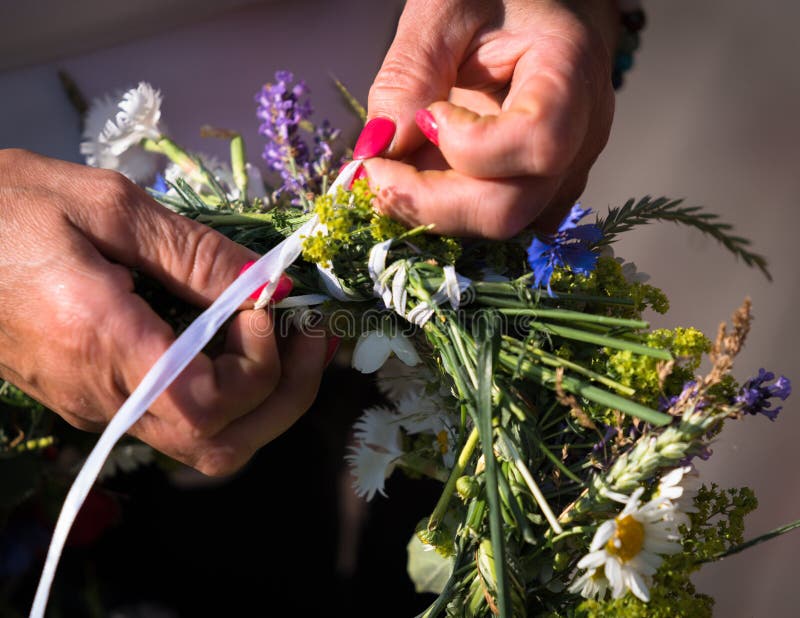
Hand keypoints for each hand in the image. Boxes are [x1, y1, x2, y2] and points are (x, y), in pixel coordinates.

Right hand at [0, 149, 326, 475]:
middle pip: (220, 446)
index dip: (259, 367)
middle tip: (311, 336)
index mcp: (102, 344)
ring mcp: (98, 406)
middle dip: (285, 397)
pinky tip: (239, 339)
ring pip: (204, 443)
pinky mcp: (96, 397)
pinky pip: (178, 418)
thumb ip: (195, 254)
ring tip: (288, 335)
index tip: (269, 305)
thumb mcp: (109, 207)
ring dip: (263, 398)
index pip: (208, 406)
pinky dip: (228, 390)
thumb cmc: (8, 205)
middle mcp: (103, 395)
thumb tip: (271, 283)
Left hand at [360, 0, 617, 237]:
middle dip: (429, 201)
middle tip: (374, 170)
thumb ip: (409, 74)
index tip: (425, 117)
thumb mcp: (442, 10)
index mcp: (571, 75)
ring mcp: (565, 170)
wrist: (536, 6)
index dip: (468, 148)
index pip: (538, 143)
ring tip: (395, 167)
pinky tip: (422, 177)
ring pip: (500, 224)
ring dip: (433, 208)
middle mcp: (582, 136)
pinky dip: (449, 210)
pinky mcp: (541, 189)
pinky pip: (496, 219)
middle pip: (511, 207)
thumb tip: (379, 149)